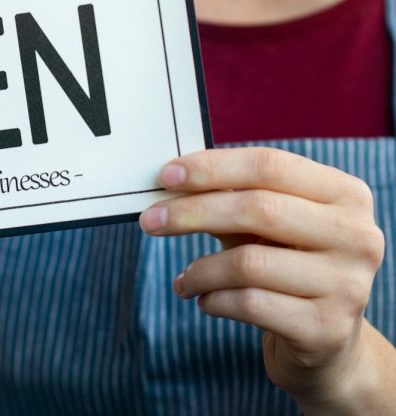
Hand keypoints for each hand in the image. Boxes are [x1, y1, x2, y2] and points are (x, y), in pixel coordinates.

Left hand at [139, 148, 390, 413]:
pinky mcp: (327, 329)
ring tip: (184, 278)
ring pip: (249, 263)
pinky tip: (204, 300)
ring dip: (200, 270)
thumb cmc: (285, 262)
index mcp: (345, 194)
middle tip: (150, 221)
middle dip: (193, 212)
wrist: (326, 341)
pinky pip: (251, 305)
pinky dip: (214, 300)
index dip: (212, 167)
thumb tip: (171, 178)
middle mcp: (357, 235)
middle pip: (259, 209)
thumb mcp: (264, 224)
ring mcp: (349, 285)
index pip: (269, 165)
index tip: (166, 176)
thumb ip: (229, 196)